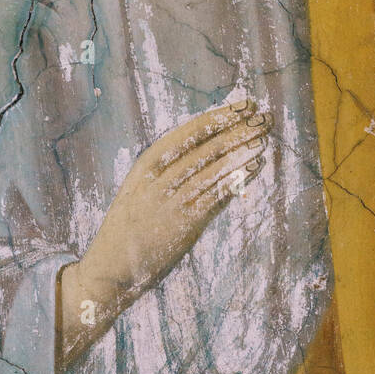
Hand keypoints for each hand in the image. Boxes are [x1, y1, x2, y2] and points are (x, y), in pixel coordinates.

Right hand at [59, 97, 269, 363]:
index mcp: (145, 166)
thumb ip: (165, 173)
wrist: (109, 268)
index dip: (218, 116)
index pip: (188, 132)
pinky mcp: (184, 224)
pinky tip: (255, 165)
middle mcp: (158, 179)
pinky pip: (216, 195)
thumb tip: (203, 152)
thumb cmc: (127, 228)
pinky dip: (237, 178)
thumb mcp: (139, 190)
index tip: (243, 104)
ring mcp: (171, 201)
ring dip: (242, 149)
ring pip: (214, 167)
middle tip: (263, 115)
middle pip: (205, 146)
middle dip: (237, 128)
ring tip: (265, 136)